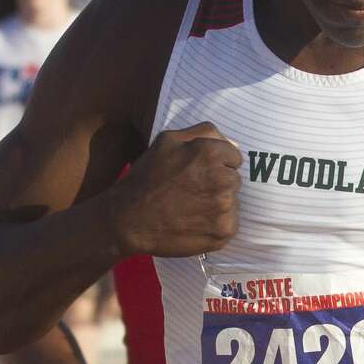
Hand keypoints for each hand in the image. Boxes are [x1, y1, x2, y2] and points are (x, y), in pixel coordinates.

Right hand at [108, 123, 241, 256]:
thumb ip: (203, 132)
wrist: (129, 220)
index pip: (234, 157)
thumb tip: (231, 142)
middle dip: (217, 184)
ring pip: (232, 202)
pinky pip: (230, 223)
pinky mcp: (224, 231)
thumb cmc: (147, 178)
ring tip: (190, 208)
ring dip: (217, 205)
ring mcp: (225, 208)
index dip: (216, 164)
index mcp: (211, 153)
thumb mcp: (167, 140)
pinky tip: (195, 223)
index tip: (197, 173)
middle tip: (191, 192)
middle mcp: (222, 179)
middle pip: (234, 180)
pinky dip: (216, 224)